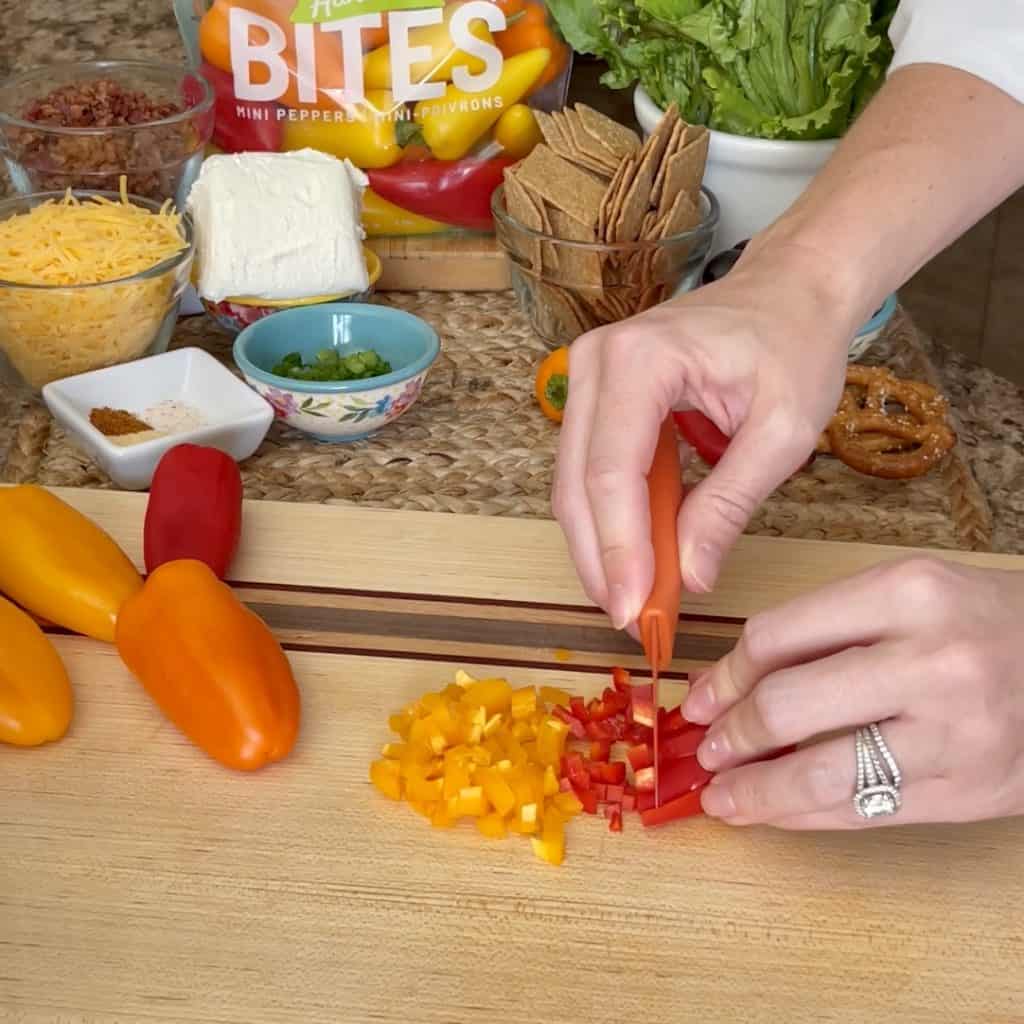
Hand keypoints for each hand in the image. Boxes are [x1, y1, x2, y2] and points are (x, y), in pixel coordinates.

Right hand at [552, 243, 860, 630]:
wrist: (790, 290)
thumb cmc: (794, 343)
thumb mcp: (783, 430)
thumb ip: (731, 503)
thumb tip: (689, 577)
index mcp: (640, 360)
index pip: (612, 472)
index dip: (618, 549)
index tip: (635, 610)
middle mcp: (596, 362)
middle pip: (578, 482)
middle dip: (601, 557)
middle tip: (630, 619)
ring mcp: (588, 375)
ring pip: (574, 482)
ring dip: (599, 544)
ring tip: (634, 597)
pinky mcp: (597, 395)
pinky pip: (589, 469)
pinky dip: (609, 518)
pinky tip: (634, 555)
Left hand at [683, 557, 1023, 827]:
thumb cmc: (982, 624)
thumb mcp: (906, 596)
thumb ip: (821, 632)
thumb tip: (725, 684)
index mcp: (906, 594)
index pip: (777, 636)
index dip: (724, 676)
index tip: (698, 700)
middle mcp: (931, 661)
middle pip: (788, 705)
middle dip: (731, 735)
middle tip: (704, 749)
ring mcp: (954, 733)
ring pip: (821, 773)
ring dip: (756, 791)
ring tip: (721, 797)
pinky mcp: (969, 792)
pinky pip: (865, 812)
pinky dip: (804, 817)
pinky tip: (771, 815)